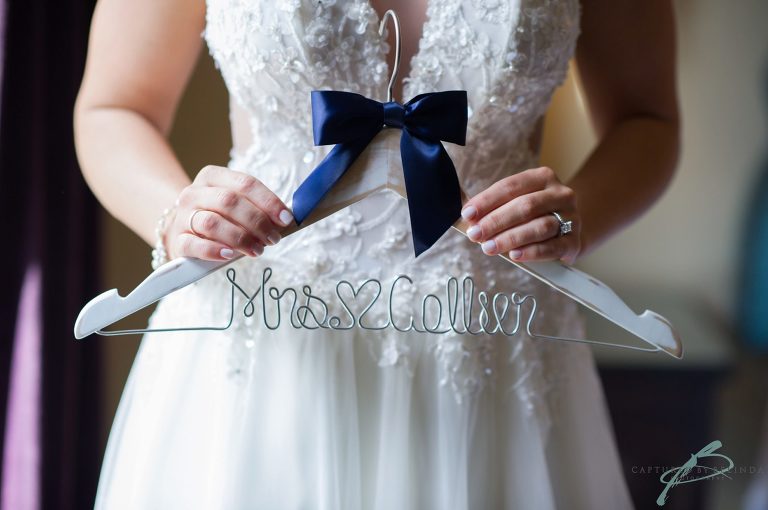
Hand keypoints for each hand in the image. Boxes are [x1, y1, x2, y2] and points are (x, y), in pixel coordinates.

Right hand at [165, 166, 293, 260]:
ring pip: (212, 223)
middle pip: (229, 202)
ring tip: (258, 250)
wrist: (180, 229)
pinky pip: (195, 244)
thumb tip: (286, 220)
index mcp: (212, 176)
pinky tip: (230, 255)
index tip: (286, 219)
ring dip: (240, 238)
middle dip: (257, 221)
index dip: (268, 201)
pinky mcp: (177, 239)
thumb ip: (257, 207)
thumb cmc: (218, 216)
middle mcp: (194, 193)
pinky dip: (214, 250)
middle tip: (273, 239)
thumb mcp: (236, 204)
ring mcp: (183, 216)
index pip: (245, 184)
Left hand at [460, 166, 581, 264]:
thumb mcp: (518, 202)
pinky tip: (514, 255)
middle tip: (475, 235)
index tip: (467, 214)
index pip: (511, 186)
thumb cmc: (536, 215)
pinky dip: (532, 252)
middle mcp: (560, 194)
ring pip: (539, 226)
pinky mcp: (574, 241)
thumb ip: (495, 206)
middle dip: (495, 221)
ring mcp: (571, 217)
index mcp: (543, 178)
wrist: (571, 229)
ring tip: (488, 247)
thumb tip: (467, 216)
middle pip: (525, 206)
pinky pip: (553, 247)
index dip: (487, 200)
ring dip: (510, 238)